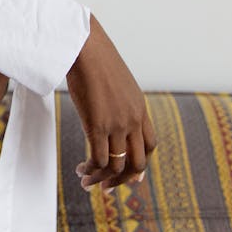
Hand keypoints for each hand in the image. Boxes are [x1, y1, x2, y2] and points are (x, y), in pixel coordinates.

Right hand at [66, 14, 156, 193]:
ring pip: (116, 165)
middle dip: (123, 180)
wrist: (85, 45)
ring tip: (86, 181)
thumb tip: (107, 103)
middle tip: (107, 186)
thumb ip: (118, 98)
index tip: (128, 175)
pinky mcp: (98, 124)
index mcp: (140, 108)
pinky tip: (81, 170)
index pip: (149, 145)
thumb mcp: (115, 80)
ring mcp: (117, 123)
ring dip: (101, 178)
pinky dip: (91, 171)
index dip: (140, 164)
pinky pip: (99, 159)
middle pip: (137, 162)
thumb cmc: (94, 57)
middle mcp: (133, 119)